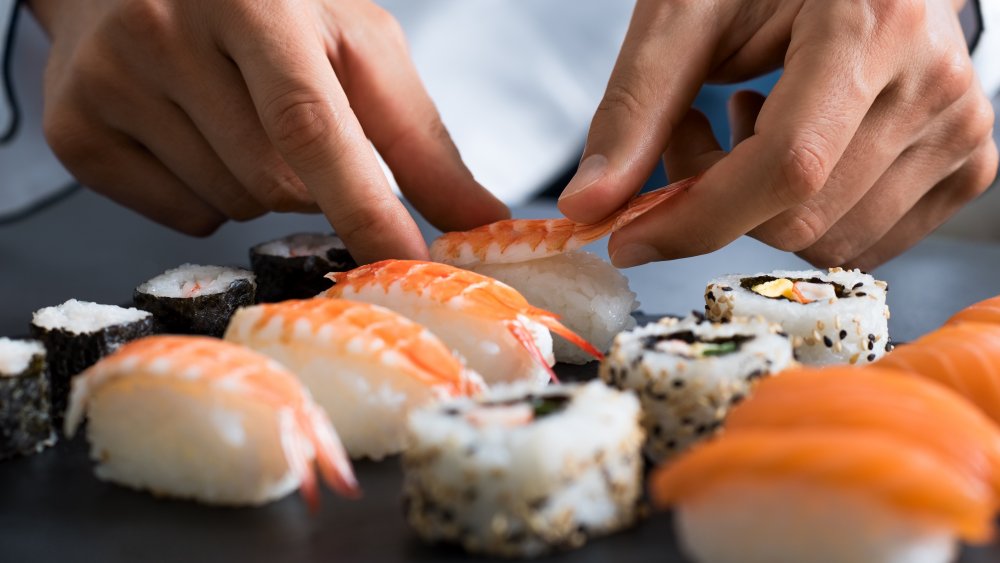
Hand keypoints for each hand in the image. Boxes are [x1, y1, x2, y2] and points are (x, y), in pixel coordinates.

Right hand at [29, 0, 507, 262]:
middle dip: (311, 184)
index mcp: (256, 1)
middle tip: (293, 124)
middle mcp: (169, 30)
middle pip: (276, 184)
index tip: (409, 268)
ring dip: (260, 188)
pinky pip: (180, 216)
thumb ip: (418, 138)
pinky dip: (208, 198)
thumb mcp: (354, 45)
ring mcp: (112, 80)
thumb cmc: (264, 6)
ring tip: (238, 118)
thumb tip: (478, 222)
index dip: (365, 207)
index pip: (313, 125)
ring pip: (231, 206)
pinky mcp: (76, 128)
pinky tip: (194, 136)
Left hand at [558, 0, 997, 269]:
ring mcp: (960, 129)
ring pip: (826, 242)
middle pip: (798, 218)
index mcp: (871, 23)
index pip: (785, 169)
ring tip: (744, 126)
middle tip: (691, 130)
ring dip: (757, 210)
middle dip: (715, 201)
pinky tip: (793, 147)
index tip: (628, 236)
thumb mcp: (688, 11)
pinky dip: (806, 217)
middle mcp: (934, 83)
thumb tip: (588, 205)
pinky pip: (863, 243)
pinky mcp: (966, 164)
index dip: (696, 219)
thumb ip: (634, 107)